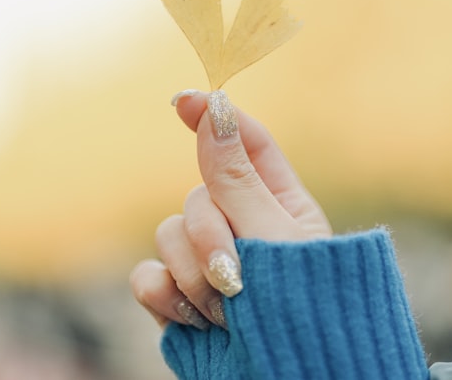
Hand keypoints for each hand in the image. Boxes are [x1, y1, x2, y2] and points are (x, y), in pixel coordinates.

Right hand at [130, 90, 331, 328]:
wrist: (292, 378)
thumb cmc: (305, 309)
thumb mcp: (277, 239)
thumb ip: (236, 179)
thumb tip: (212, 110)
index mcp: (280, 204)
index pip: (244, 145)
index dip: (215, 118)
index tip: (184, 100)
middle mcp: (240, 227)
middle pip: (197, 194)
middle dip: (209, 235)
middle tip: (236, 273)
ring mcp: (207, 264)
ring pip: (167, 234)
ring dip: (194, 274)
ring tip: (231, 309)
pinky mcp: (180, 299)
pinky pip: (147, 276)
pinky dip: (165, 296)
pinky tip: (194, 317)